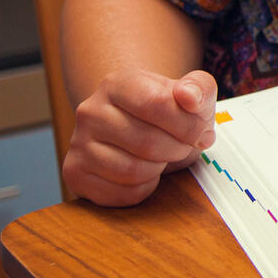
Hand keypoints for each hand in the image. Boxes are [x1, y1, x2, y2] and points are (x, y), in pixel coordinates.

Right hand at [61, 68, 217, 206]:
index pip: (157, 103)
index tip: (201, 132)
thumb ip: (198, 88)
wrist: (138, 126)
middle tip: (183, 146)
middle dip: (178, 149)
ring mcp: (78, 143)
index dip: (188, 125)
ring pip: (132, 171)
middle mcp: (90, 111)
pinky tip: (145, 171)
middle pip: (147, 142)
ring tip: (162, 156)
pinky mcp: (75, 173)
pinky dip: (145, 188)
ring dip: (160, 169)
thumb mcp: (191, 93)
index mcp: (118, 83)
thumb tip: (189, 97)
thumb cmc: (168, 111)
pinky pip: (122, 193)